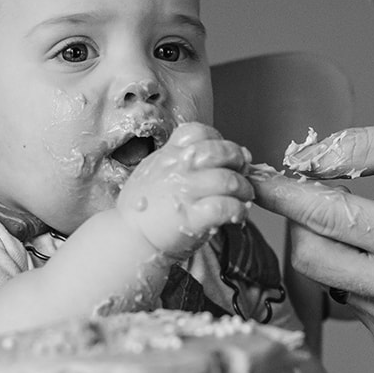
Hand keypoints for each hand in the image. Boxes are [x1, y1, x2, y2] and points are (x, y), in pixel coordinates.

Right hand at [117, 122, 253, 259]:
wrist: (128, 240)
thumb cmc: (143, 210)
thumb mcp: (152, 172)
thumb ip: (175, 160)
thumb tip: (209, 156)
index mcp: (168, 155)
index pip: (198, 132)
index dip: (219, 139)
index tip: (226, 154)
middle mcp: (177, 169)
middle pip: (220, 151)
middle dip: (239, 160)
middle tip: (244, 172)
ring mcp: (185, 192)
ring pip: (229, 180)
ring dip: (244, 188)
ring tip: (245, 197)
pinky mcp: (193, 218)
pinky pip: (227, 207)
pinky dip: (239, 211)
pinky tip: (238, 216)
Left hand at [250, 118, 373, 344]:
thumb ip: (360, 147)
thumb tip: (301, 159)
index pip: (325, 215)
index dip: (281, 194)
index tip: (252, 179)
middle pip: (309, 255)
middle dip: (300, 220)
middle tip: (314, 194)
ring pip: (321, 278)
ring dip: (327, 244)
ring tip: (366, 222)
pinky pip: (344, 296)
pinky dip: (351, 269)